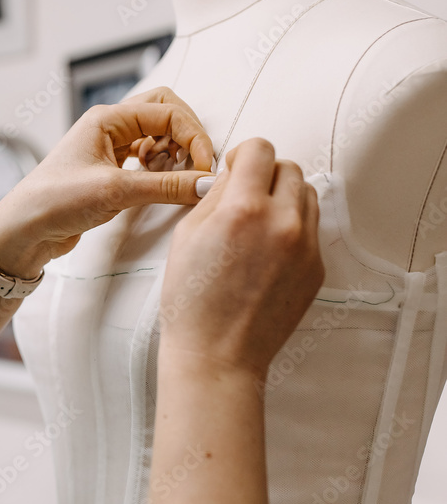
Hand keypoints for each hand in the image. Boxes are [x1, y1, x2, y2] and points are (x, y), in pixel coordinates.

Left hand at [0, 87, 214, 278]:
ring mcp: (109, 148)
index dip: (193, 136)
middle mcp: (109, 127)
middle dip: (186, 135)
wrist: (24, 231)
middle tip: (196, 165)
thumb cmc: (55, 202)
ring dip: (174, 152)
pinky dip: (162, 168)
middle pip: (165, 113)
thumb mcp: (116, 191)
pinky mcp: (110, 172)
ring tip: (176, 177)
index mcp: (107, 118)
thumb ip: (165, 186)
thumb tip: (206, 184)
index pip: (167, 112)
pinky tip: (160, 184)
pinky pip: (147, 159)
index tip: (204, 168)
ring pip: (157, 135)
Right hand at [159, 137, 324, 380]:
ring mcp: (305, 246)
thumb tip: (236, 174)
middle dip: (265, 175)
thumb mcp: (187, 236)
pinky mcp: (316, 268)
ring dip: (283, 198)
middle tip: (245, 197)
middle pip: (289, 168)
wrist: (218, 354)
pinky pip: (310, 229)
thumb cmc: (192, 301)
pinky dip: (291, 229)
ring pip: (306, 195)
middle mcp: (282, 222)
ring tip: (258, 224)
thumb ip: (216, 196)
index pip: (261, 149)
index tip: (236, 169)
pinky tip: (266, 253)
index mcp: (244, 209)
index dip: (244, 154)